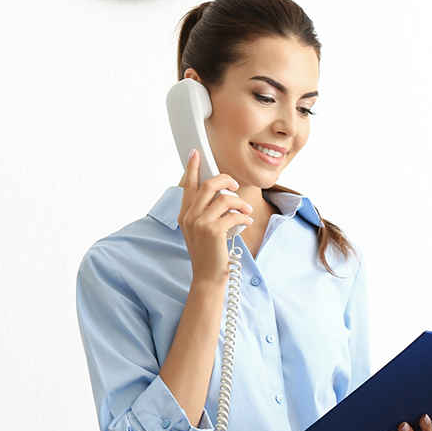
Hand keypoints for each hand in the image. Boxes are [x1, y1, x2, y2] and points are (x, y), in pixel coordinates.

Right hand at [177, 149, 253, 285]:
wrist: (208, 276)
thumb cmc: (208, 254)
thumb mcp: (200, 231)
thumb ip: (205, 212)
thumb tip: (220, 194)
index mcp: (184, 214)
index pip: (188, 185)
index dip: (192, 168)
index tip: (195, 153)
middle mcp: (189, 216)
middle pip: (209, 185)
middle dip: (226, 180)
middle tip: (235, 185)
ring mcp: (200, 223)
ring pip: (224, 198)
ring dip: (240, 203)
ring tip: (246, 212)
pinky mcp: (213, 231)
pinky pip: (233, 215)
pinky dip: (243, 218)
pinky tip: (246, 223)